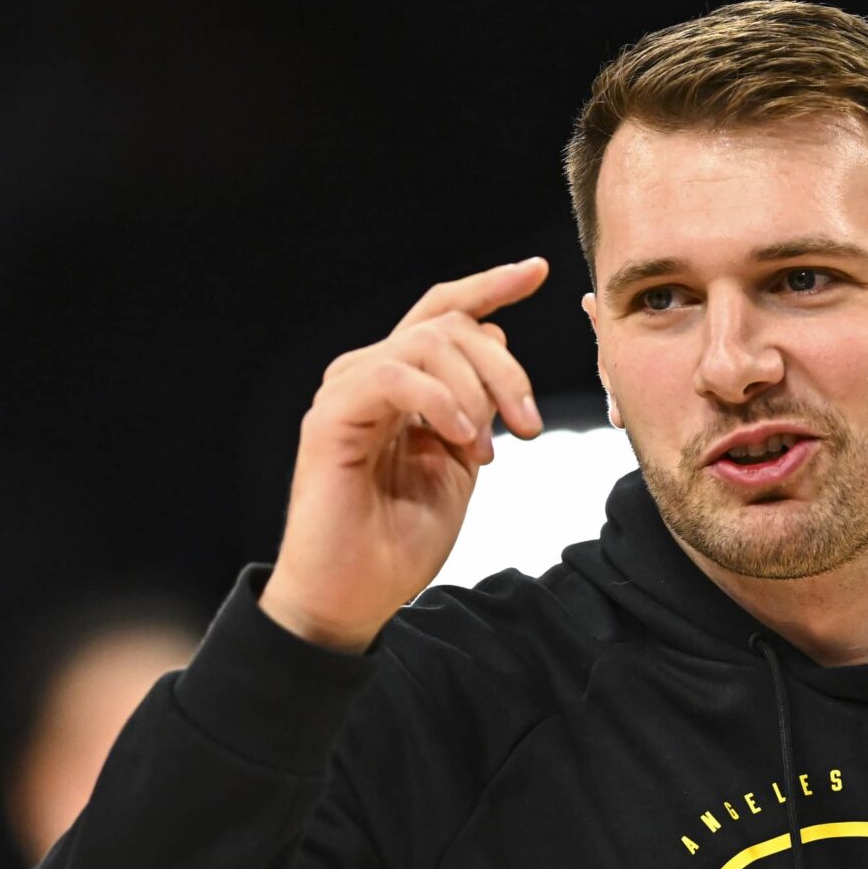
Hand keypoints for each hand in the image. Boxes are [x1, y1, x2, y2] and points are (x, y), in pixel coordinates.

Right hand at [259, 257, 548, 651]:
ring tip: (487, 451)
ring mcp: (347, 393)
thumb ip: (476, 407)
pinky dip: (439, 401)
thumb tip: (494, 340)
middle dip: (506, 368)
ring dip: (476, 392)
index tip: (537, 271)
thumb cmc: (399, 542)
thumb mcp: (459, 464)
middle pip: (448, 324)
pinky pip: (393, 376)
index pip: (444, 313)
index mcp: (402, 386)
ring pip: (427, 342)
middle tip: (530, 427)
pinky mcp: (330, 419)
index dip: (490, 287)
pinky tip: (460, 439)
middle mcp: (370, 377)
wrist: (353, 598)